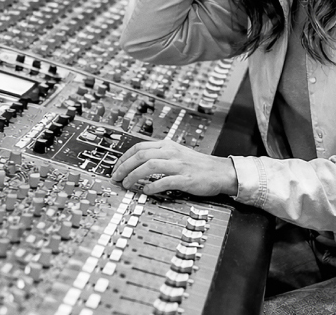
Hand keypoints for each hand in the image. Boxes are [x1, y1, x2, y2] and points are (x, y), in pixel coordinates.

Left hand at [110, 139, 236, 196]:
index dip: (124, 157)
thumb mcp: (177, 152)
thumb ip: (159, 154)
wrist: (220, 171)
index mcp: (167, 145)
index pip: (139, 147)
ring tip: (126, 184)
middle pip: (141, 155)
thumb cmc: (197, 164)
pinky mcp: (185, 178)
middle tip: (116, 177)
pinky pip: (165, 181)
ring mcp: (179, 165)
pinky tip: (146, 191)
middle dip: (124, 167)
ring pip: (150, 166)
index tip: (116, 168)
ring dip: (134, 176)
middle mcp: (171, 152)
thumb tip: (137, 161)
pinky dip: (152, 186)